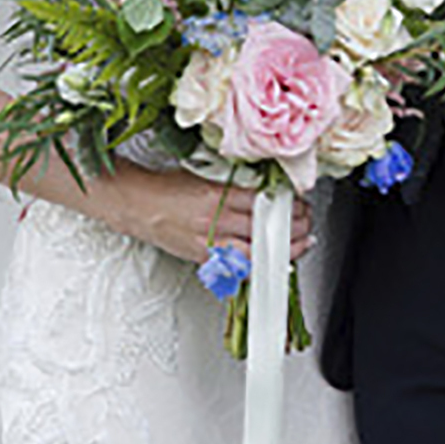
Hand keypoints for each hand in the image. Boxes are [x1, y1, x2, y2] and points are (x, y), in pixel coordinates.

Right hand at [103, 166, 314, 266]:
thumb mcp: (205, 176)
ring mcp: (211, 243)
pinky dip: (261, 264)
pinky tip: (274, 261)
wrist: (138, 205)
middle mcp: (215, 221)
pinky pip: (240, 267)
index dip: (289, 204)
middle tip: (306, 219)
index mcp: (218, 195)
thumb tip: (267, 189)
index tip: (299, 201)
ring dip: (285, 248)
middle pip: (266, 228)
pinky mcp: (205, 258)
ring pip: (259, 252)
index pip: (265, 202)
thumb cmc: (168, 188)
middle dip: (295, 225)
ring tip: (300, 241)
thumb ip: (235, 184)